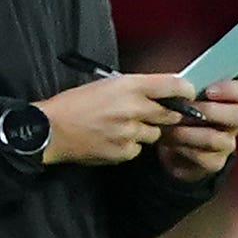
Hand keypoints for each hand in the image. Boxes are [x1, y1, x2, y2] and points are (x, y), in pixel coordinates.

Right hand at [35, 72, 193, 165]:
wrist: (49, 130)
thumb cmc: (73, 104)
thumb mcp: (103, 85)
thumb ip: (134, 88)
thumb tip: (159, 93)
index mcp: (127, 86)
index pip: (173, 85)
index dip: (185, 91)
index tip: (187, 95)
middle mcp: (133, 108)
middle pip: (170, 113)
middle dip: (165, 115)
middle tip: (149, 114)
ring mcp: (129, 132)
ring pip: (154, 134)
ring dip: (144, 132)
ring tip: (120, 128)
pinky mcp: (124, 152)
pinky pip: (138, 149)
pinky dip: (129, 146)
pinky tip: (110, 140)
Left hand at [156, 78, 237, 184]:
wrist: (167, 143)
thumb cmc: (175, 110)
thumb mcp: (178, 92)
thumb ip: (185, 84)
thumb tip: (179, 78)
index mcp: (229, 99)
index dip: (231, 90)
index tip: (209, 90)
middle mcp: (233, 121)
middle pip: (237, 116)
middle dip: (210, 111)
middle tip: (185, 109)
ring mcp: (226, 143)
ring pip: (218, 139)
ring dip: (189, 132)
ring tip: (168, 127)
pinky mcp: (214, 162)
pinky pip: (205, 158)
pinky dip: (183, 149)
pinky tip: (169, 143)